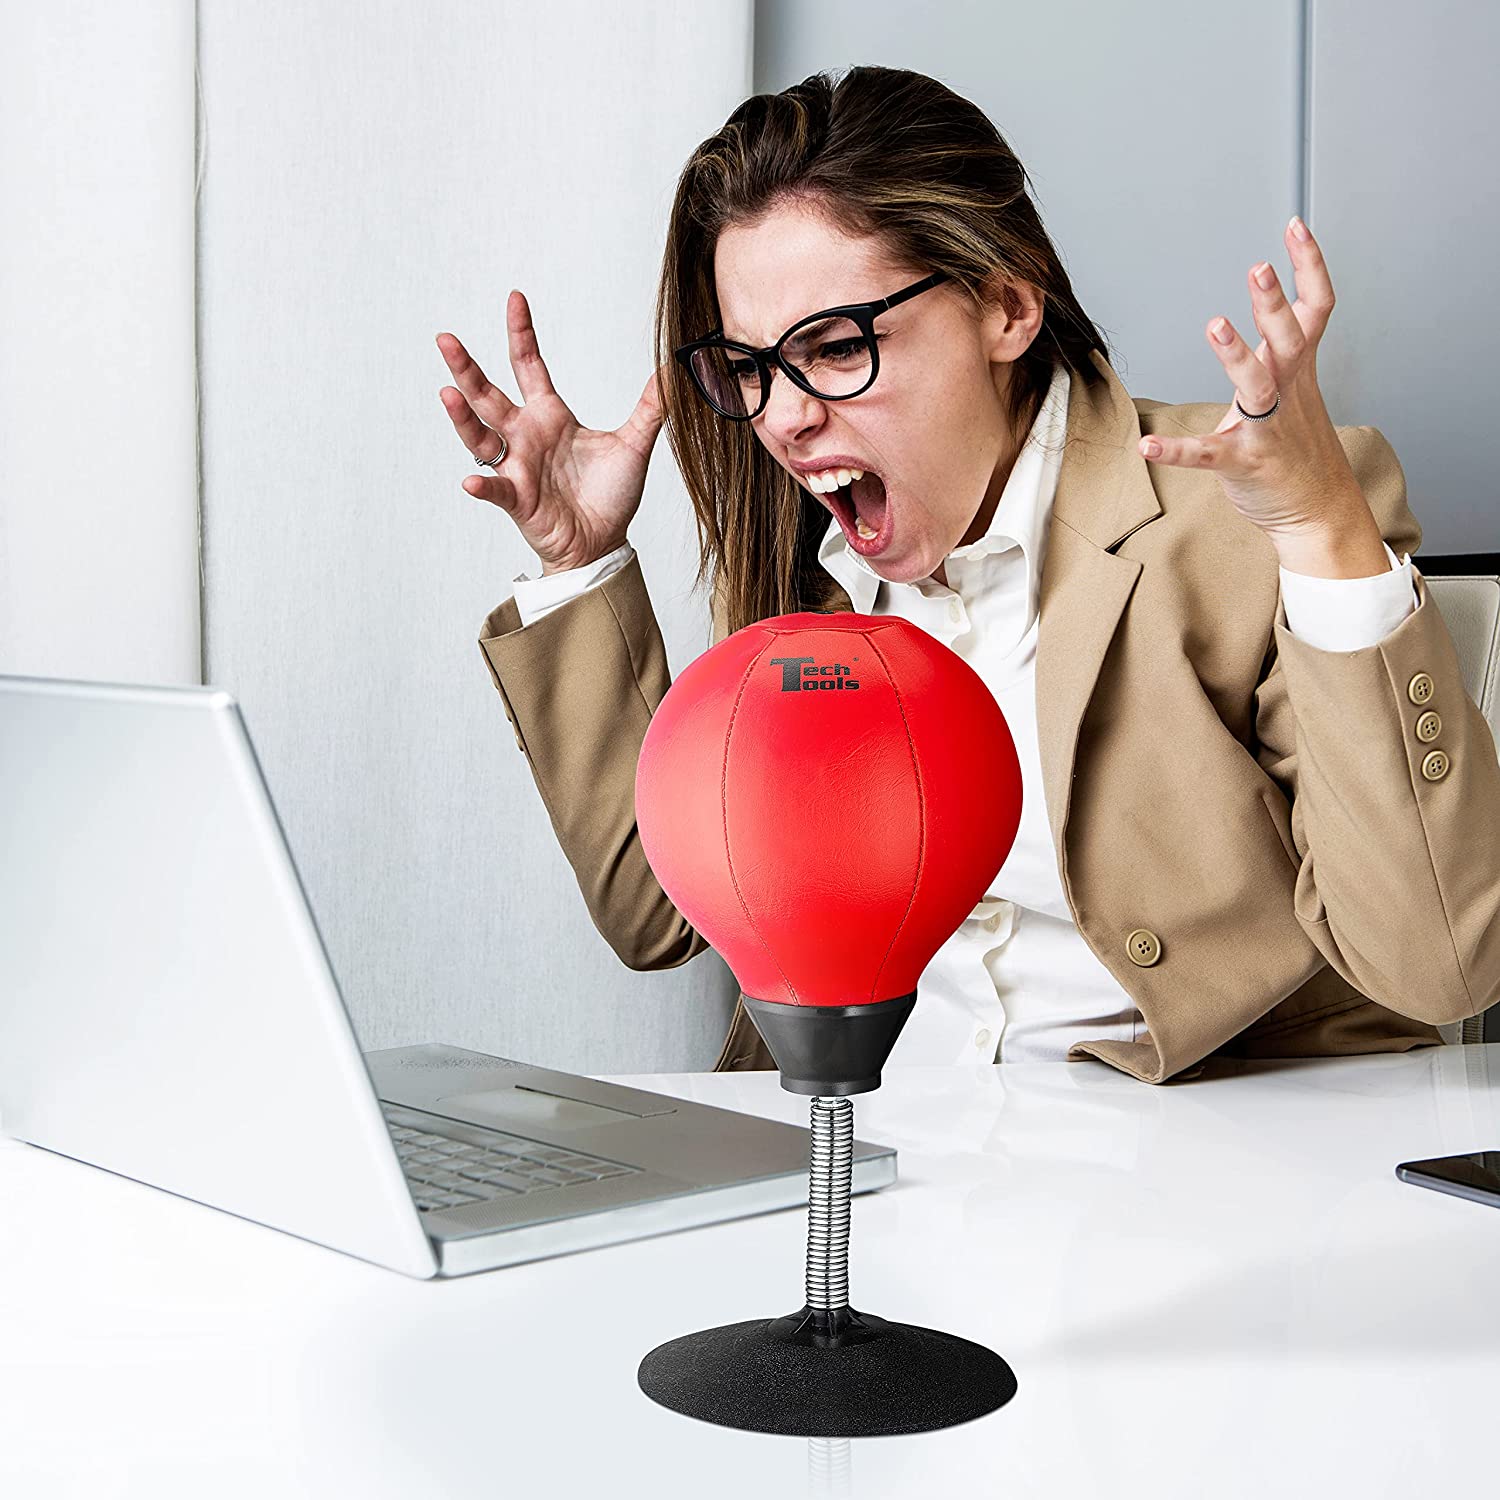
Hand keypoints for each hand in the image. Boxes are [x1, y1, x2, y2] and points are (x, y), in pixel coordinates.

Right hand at [437, 289, 665, 571]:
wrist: (602, 542)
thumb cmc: (609, 497)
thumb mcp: (634, 445)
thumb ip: (649, 408)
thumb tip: (672, 373)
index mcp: (550, 415)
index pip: (529, 365)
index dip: (521, 333)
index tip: (515, 298)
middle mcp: (526, 435)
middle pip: (488, 394)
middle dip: (466, 368)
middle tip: (445, 339)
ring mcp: (517, 466)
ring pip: (480, 435)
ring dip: (462, 417)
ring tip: (447, 393)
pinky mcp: (517, 499)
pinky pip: (495, 488)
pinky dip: (484, 484)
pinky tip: (473, 480)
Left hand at [1136, 217, 1377, 546]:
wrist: (1317, 508)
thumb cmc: (1297, 446)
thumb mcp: (1295, 389)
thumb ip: (1279, 352)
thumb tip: (1270, 315)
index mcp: (1297, 370)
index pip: (1315, 308)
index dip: (1310, 266)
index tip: (1295, 227)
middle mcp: (1288, 392)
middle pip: (1290, 339)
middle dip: (1275, 304)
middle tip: (1259, 268)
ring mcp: (1267, 428)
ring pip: (1257, 387)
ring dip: (1237, 356)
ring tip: (1215, 324)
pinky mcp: (1244, 462)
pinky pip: (1207, 454)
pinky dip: (1177, 450)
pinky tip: (1146, 445)